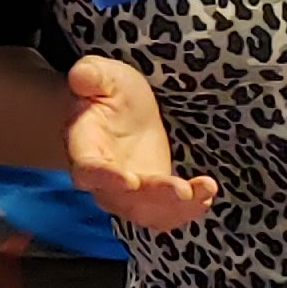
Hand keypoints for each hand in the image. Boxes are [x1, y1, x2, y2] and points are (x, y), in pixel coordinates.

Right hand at [64, 56, 218, 234]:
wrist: (118, 114)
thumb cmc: (108, 92)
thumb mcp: (102, 74)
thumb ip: (91, 75)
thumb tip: (81, 75)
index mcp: (84, 147)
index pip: (89, 169)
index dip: (106, 178)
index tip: (130, 181)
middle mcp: (101, 179)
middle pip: (122, 198)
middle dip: (153, 198)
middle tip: (182, 190)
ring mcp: (125, 193)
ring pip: (145, 212)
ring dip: (174, 208)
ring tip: (203, 193)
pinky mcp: (149, 197)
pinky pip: (163, 213)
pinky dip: (185, 211)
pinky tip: (206, 196)